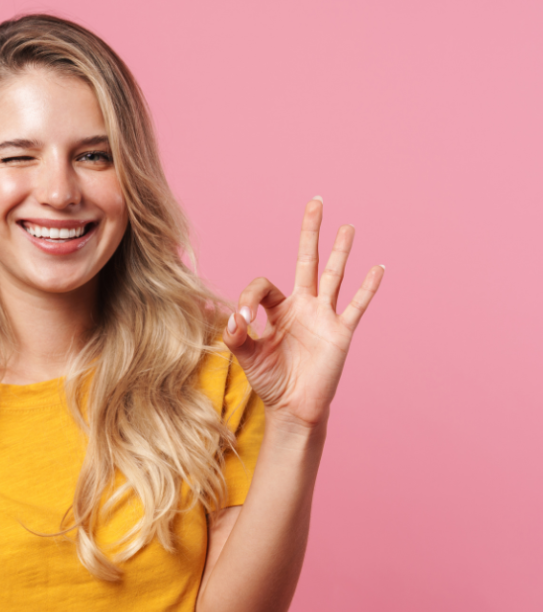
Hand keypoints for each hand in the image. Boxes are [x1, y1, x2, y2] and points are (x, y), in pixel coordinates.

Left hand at [223, 197, 383, 429]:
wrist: (294, 408)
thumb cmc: (270, 381)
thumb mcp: (247, 358)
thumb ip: (237, 338)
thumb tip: (234, 320)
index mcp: (277, 310)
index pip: (263, 286)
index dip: (248, 298)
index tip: (243, 322)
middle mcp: (302, 306)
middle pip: (306, 261)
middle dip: (309, 233)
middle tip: (315, 203)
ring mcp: (323, 317)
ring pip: (333, 276)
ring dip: (340, 251)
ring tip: (347, 227)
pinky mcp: (340, 332)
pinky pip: (355, 306)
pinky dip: (367, 288)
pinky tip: (377, 268)